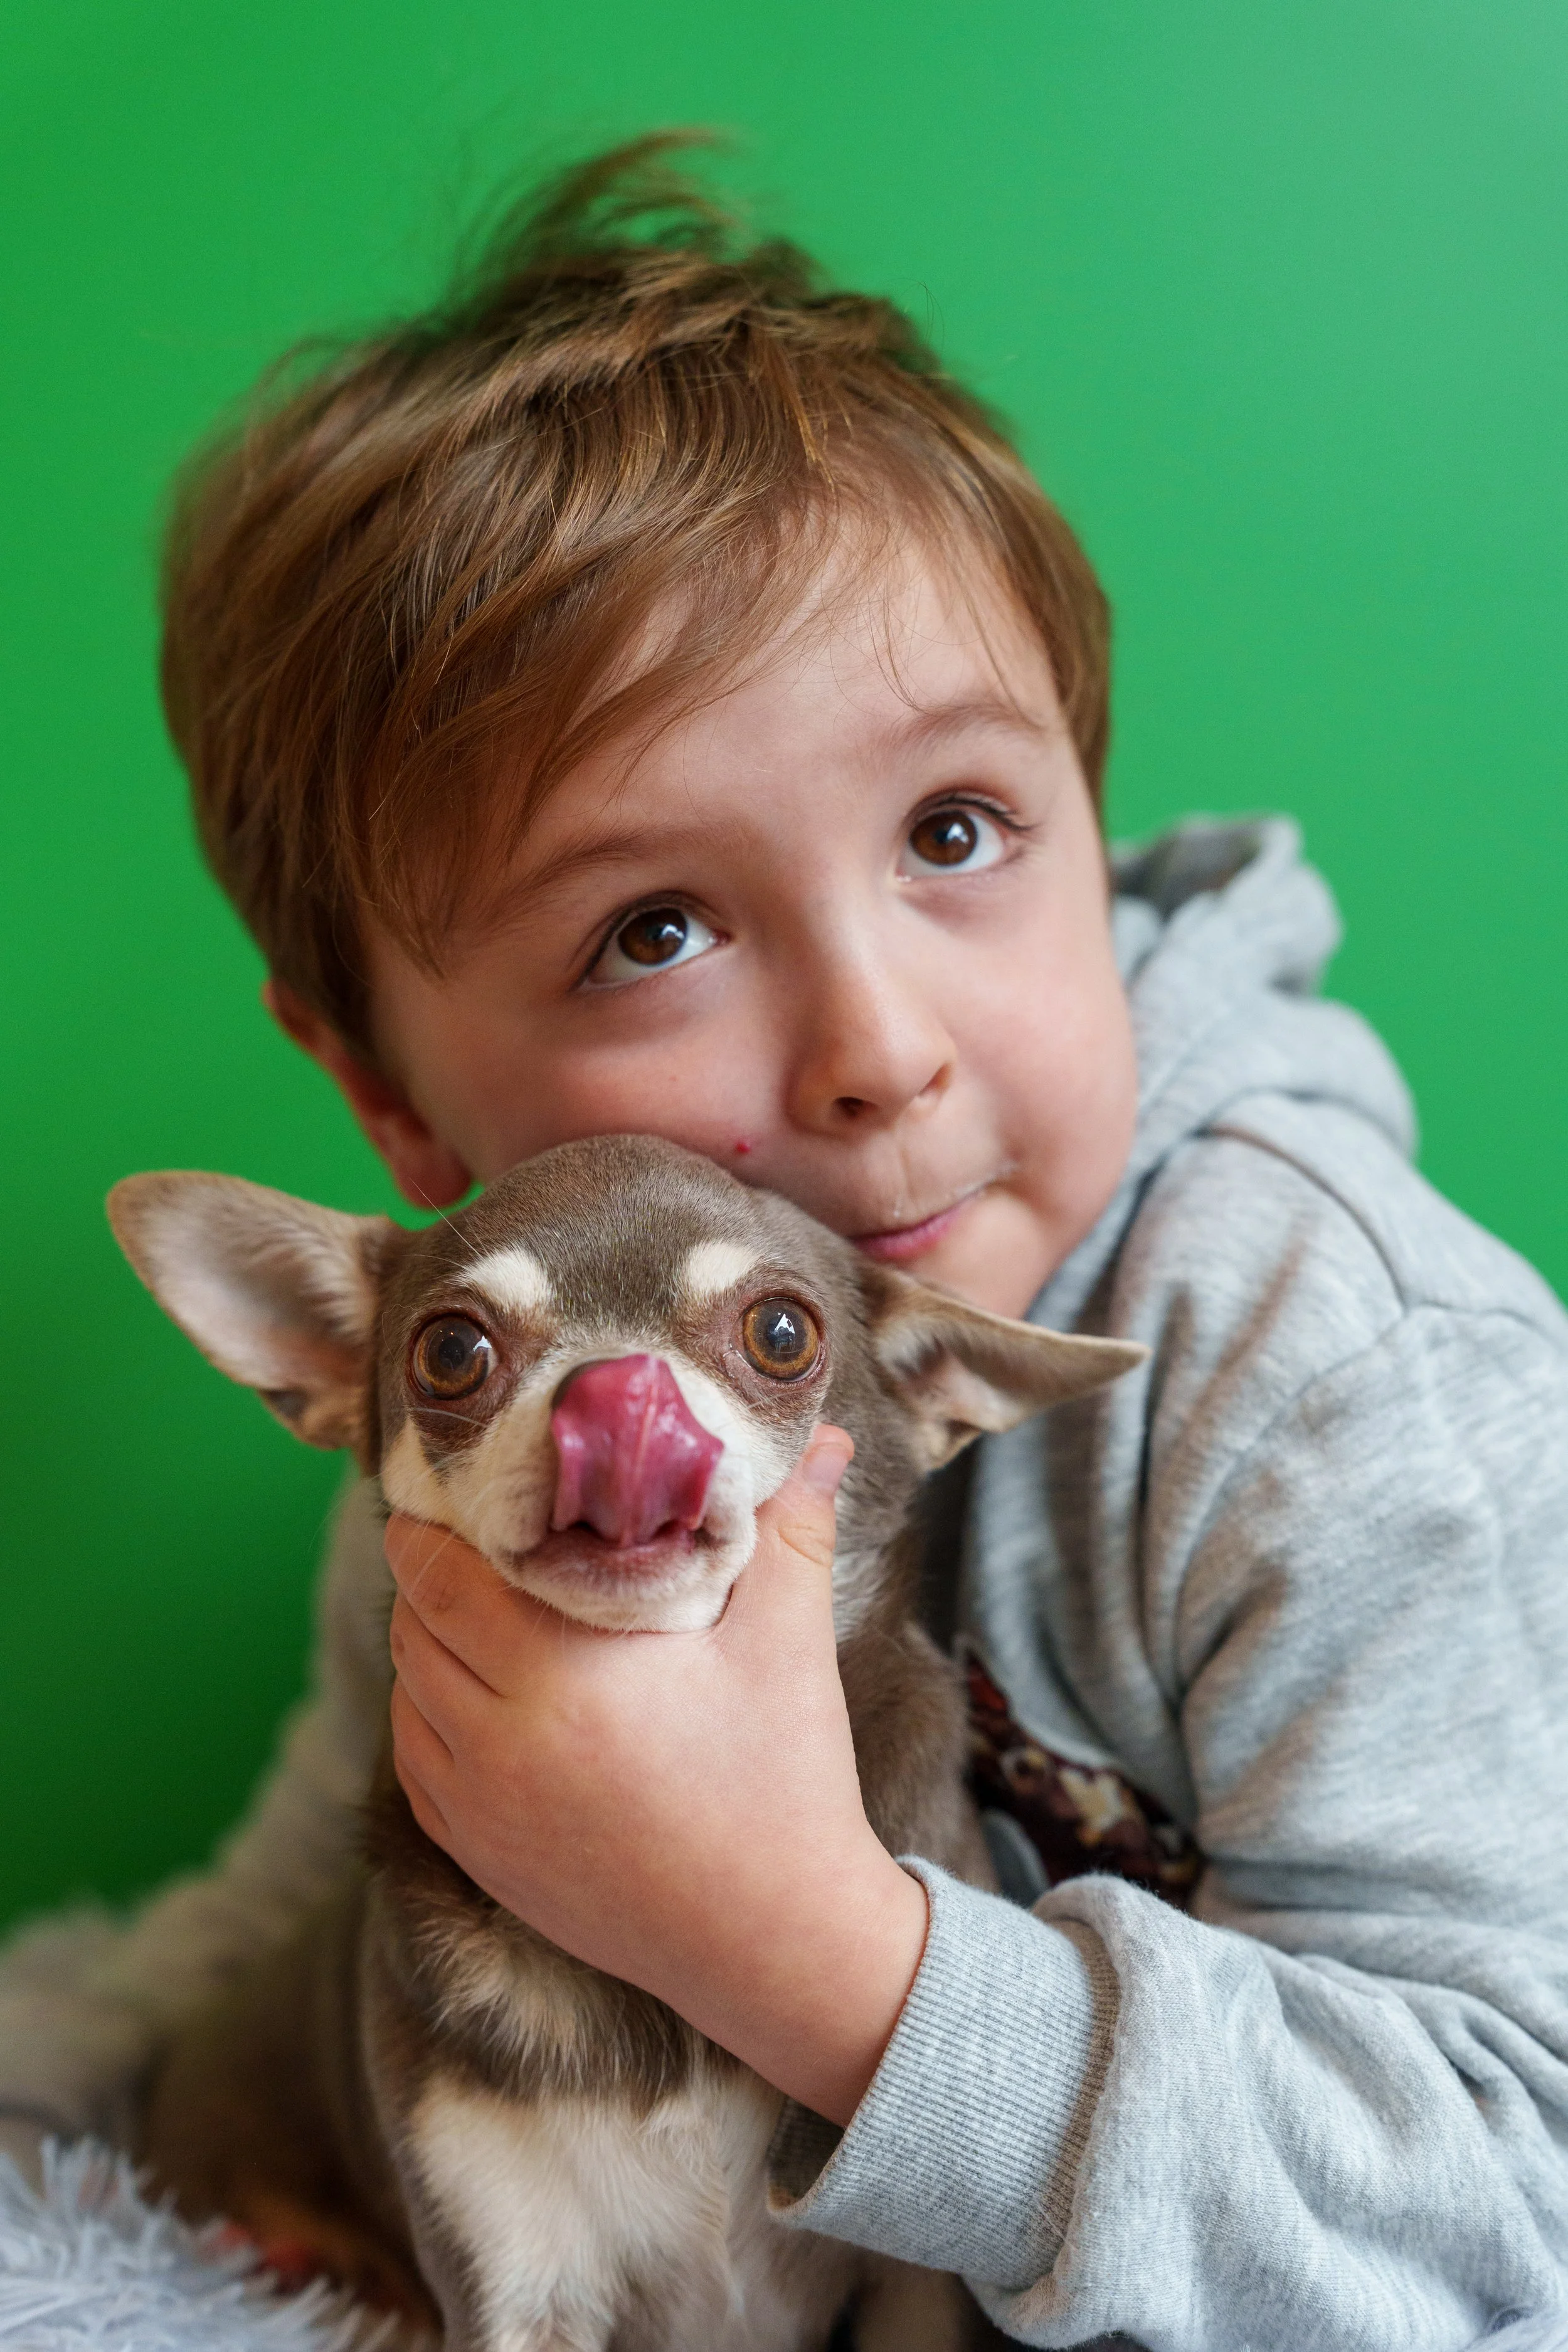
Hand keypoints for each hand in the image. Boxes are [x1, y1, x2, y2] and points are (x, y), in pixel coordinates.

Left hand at [385, 1427, 928, 2125]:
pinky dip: (433, 1714)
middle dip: (434, 1569)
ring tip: (485, 1604)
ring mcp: (478, 1807)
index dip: (439, 1517)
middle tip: (482, 1530)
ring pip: (409, 1688)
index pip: (440, 1570)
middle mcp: (495, 1740)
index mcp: (557, 1674)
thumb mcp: (787, 1642)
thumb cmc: (783, 1781)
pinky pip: (416, 1762)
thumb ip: (789, 1527)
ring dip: (431, 1640)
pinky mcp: (478, 1857)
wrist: (776, 1942)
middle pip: (412, 1621)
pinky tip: (482, 1691)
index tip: (467, 1481)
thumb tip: (822, 1436)